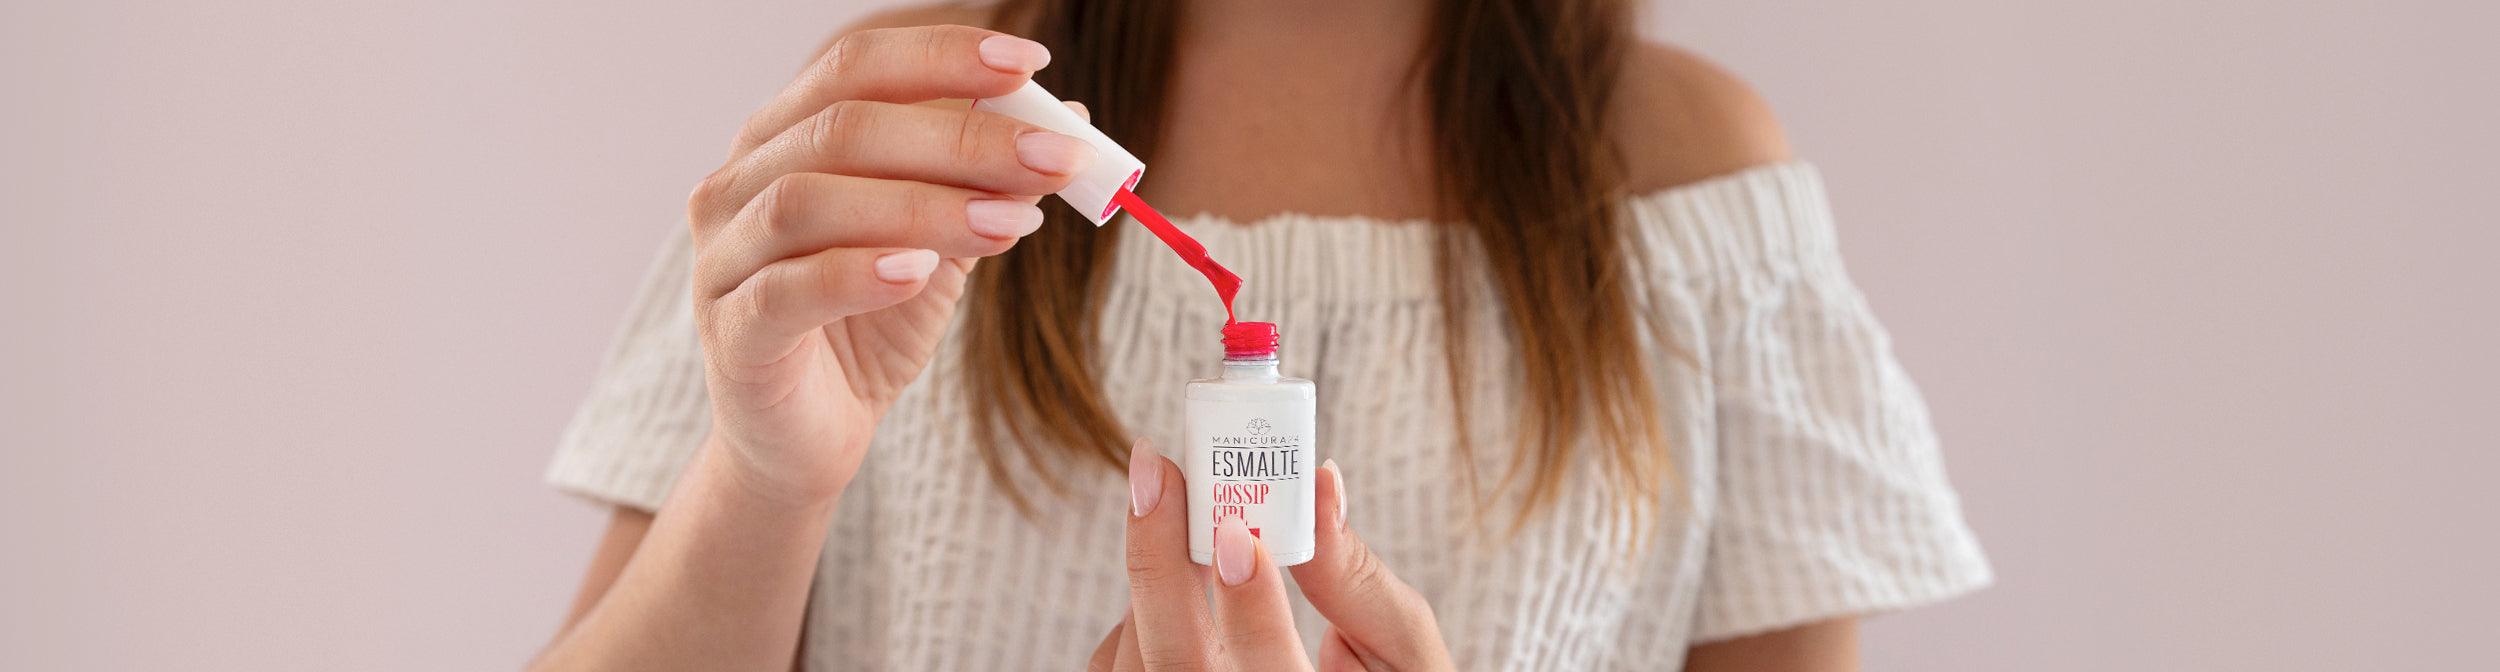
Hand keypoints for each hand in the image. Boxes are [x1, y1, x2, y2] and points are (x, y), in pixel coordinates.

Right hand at [683, 25, 1094, 503]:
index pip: (856, 67)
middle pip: (843, 128)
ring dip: (924, 205)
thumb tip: (1074, 121)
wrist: (811, 436)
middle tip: (1055, 158)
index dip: (941, 56)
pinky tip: (919, 272)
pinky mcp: (731, 333)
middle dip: (962, 137)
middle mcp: (738, 183)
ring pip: (810, 201)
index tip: (1031, 62)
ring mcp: (722, 257)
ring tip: (1011, 222)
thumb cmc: (870, 325)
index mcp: (784, 138)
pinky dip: (857, 274)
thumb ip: (985, 182)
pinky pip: (787, 290)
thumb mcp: (940, 243)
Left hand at [1090, 439, 1455, 670]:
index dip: (1250, 612)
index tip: (1238, 536)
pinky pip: (1122, 661)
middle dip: (1158, 559)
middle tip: (1156, 470)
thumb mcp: (1405, 655)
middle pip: (1174, 661)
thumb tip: (1321, 487)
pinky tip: (1187, 588)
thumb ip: (1362, 583)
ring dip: (1159, 577)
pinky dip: (1141, 613)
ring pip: (1136, 654)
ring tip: (1201, 528)